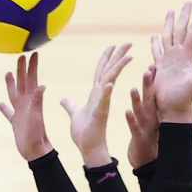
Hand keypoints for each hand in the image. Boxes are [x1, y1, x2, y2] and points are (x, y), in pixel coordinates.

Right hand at [0, 53, 51, 160]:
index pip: (31, 79)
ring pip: (14, 94)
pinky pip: (8, 113)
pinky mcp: (15, 122)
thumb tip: (41, 86)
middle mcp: (25, 103)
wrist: (35, 150)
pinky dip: (4, 108)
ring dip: (11, 84)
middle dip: (21, 69)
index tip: (33, 53)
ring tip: (8, 74)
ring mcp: (20, 112)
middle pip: (22, 83)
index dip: (31, 67)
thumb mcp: (37, 117)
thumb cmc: (36, 135)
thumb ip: (38, 101)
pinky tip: (0, 104)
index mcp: (31, 100)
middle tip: (21, 56)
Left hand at [60, 42, 132, 166]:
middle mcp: (101, 96)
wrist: (88, 148)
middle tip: (128, 43)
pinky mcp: (100, 114)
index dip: (106, 58)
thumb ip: (70, 105)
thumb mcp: (74, 114)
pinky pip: (104, 101)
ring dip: (118, 68)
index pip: (101, 72)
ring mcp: (102, 104)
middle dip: (118, 56)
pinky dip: (106, 92)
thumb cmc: (84, 133)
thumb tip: (63, 99)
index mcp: (96, 95)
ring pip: (111, 81)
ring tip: (128, 55)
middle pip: (109, 72)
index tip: (113, 46)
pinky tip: (109, 83)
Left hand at [125, 64, 160, 168]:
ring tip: (134, 88)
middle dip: (149, 85)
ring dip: (137, 100)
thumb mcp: (149, 122)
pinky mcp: (138, 138)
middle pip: (149, 99)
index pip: (152, 94)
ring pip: (141, 111)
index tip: (152, 65)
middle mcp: (151, 118)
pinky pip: (134, 127)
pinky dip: (131, 119)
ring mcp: (145, 127)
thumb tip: (149, 96)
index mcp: (151, 113)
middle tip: (148, 70)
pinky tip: (127, 111)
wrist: (146, 161)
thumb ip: (148, 108)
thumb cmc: (146, 140)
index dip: (152, 81)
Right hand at [149, 1, 191, 121]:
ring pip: (168, 37)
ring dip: (169, 25)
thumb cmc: (184, 98)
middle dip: (184, 17)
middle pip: (180, 31)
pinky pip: (156, 51)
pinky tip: (154, 35)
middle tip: (187, 2)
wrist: (172, 108)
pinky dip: (155, 42)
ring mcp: (168, 61)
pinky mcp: (159, 68)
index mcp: (186, 56)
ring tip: (170, 12)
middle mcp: (178, 56)